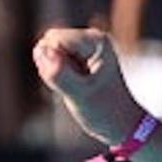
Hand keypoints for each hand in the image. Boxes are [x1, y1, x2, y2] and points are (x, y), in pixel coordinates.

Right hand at [32, 26, 143, 144]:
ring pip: (47, 52)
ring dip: (54, 72)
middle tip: (75, 85)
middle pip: (48, 42)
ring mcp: (84, 46)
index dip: (54, 63)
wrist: (119, 123)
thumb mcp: (80, 95)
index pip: (54, 39)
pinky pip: (50, 60)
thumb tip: (42, 50)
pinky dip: (56, 75)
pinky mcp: (78, 55)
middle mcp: (91, 37)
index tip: (75, 81)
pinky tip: (74, 85)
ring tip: (76, 86)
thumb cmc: (105, 110)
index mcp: (96, 41)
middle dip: (52, 66)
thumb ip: (59, 73)